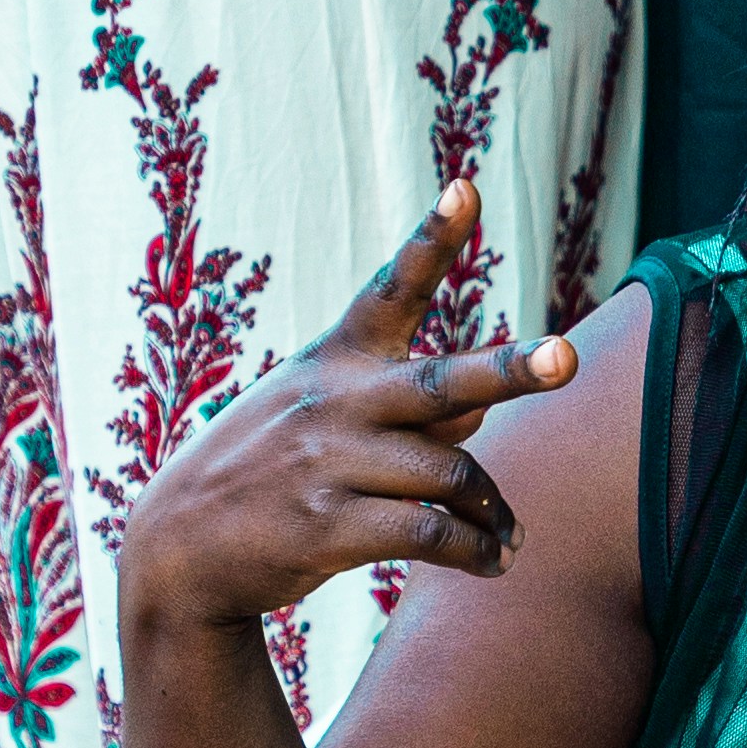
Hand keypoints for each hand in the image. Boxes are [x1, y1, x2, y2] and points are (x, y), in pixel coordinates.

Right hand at [117, 184, 574, 637]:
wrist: (179, 545)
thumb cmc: (270, 469)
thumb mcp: (321, 416)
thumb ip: (403, 409)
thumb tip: (478, 416)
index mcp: (336, 359)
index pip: (392, 288)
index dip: (432, 237)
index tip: (467, 186)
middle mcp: (334, 401)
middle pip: (440, 384)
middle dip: (508, 370)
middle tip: (566, 358)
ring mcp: (328, 463)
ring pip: (451, 475)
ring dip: (494, 511)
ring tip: (509, 535)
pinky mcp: (328, 527)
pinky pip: (430, 534)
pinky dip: (474, 551)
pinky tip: (492, 562)